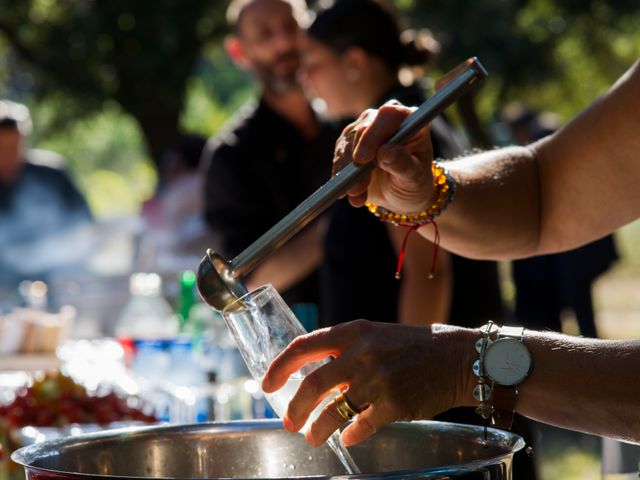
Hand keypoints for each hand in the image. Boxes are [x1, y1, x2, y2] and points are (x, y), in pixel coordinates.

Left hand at [262, 320, 475, 446]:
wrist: (456, 357)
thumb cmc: (414, 345)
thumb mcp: (375, 335)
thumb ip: (346, 351)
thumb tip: (315, 379)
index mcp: (353, 332)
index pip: (303, 346)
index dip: (279, 367)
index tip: (266, 384)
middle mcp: (362, 353)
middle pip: (312, 384)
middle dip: (294, 408)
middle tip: (288, 422)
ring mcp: (377, 380)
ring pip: (333, 411)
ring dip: (317, 428)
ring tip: (311, 436)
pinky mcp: (393, 404)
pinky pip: (360, 426)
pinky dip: (349, 435)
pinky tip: (348, 437)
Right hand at [332, 102, 434, 212]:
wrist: (400, 194)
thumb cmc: (414, 184)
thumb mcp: (414, 179)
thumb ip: (402, 163)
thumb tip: (385, 152)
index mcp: (410, 120)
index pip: (389, 116)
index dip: (373, 135)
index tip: (362, 160)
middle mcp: (386, 119)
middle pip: (364, 127)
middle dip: (357, 159)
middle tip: (356, 188)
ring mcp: (366, 127)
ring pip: (348, 142)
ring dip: (348, 171)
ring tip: (356, 195)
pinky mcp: (350, 140)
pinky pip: (340, 154)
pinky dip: (342, 175)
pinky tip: (348, 192)